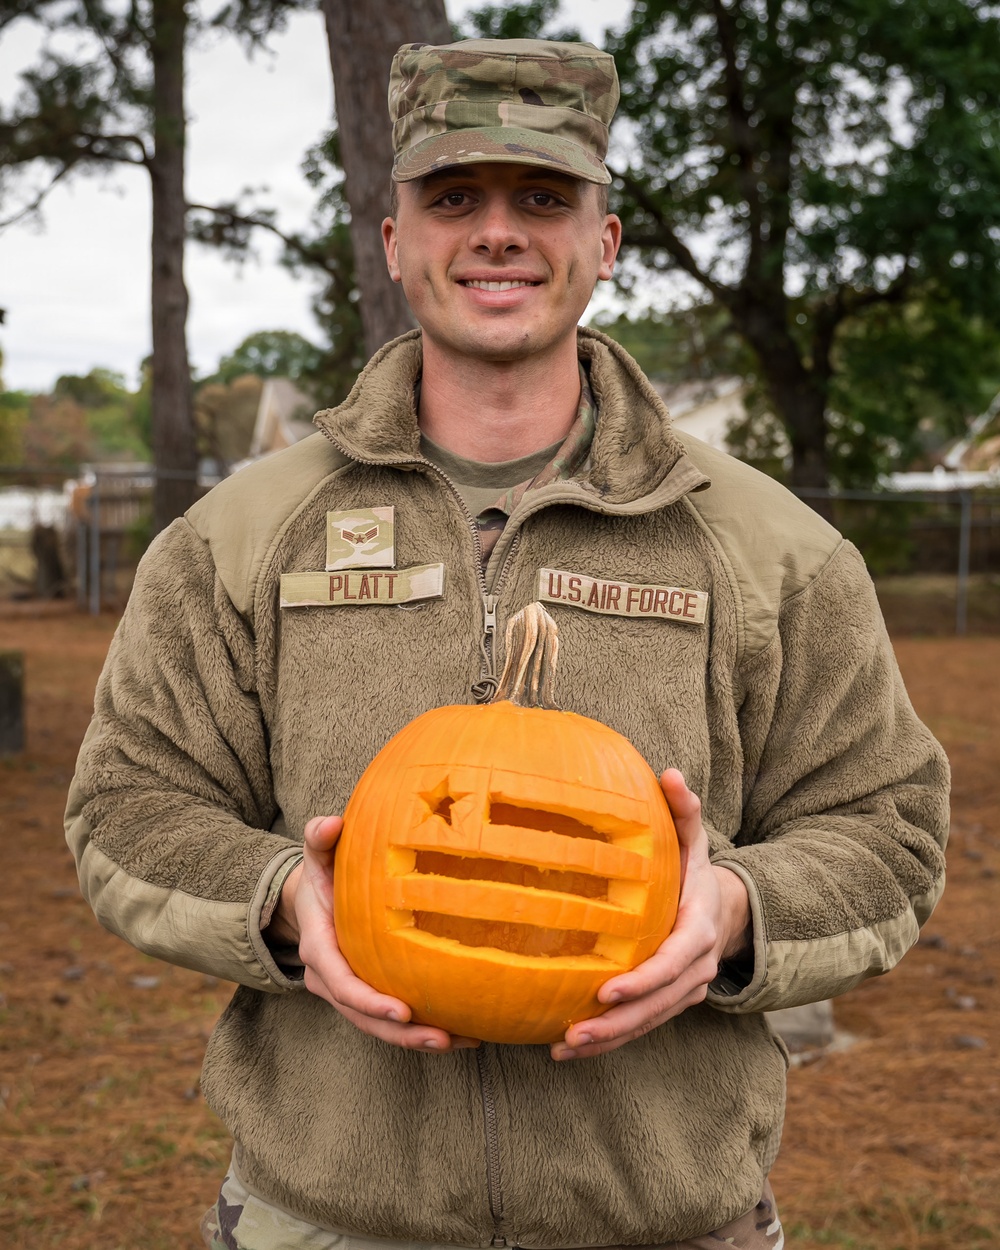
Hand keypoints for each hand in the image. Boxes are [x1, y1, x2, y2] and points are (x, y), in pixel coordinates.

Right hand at [269, 815, 479, 1052]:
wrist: (310, 902)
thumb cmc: (322, 876)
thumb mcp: (317, 855)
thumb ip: (320, 839)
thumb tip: (331, 823)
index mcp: (319, 947)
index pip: (341, 982)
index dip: (369, 1000)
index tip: (402, 1010)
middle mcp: (328, 978)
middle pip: (362, 1016)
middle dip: (400, 1032)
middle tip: (440, 1038)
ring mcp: (345, 992)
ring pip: (378, 1027)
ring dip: (416, 1039)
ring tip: (459, 1042)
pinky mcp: (365, 996)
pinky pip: (391, 1021)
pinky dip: (422, 1030)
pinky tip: (462, 1034)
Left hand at [550, 769, 750, 1060]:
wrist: (725, 910)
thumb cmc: (695, 871)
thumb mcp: (694, 840)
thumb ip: (684, 811)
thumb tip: (671, 773)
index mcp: (697, 930)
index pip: (672, 962)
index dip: (644, 980)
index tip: (608, 990)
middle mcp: (695, 969)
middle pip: (657, 1004)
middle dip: (618, 1022)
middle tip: (576, 1029)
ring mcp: (685, 991)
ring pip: (648, 1023)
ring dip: (609, 1039)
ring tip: (565, 1046)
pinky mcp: (670, 1004)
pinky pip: (641, 1028)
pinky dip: (610, 1041)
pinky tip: (567, 1048)